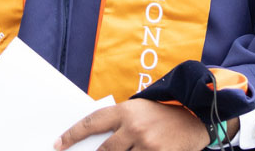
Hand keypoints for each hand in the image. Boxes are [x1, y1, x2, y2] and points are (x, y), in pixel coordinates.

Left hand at [55, 98, 236, 150]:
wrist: (196, 115)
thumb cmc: (163, 112)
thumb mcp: (139, 109)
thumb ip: (119, 123)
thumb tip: (96, 140)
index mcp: (126, 110)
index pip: (92, 123)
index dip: (72, 135)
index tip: (58, 144)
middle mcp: (135, 127)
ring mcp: (148, 144)